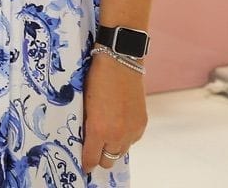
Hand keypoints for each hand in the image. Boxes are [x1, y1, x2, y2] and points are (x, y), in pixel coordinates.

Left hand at [81, 52, 146, 171]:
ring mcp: (132, 130)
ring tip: (106, 136)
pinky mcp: (142, 123)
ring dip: (113, 147)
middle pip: (108, 160)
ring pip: (122, 151)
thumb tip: (86, 137)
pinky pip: (132, 140)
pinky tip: (118, 125)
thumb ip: (88, 124)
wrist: (120, 62)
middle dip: (100, 157)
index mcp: (98, 129)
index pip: (92, 158)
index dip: (87, 164)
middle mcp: (117, 134)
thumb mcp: (85, 103)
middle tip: (93, 150)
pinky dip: (125, 137)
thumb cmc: (96, 78)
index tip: (84, 166)